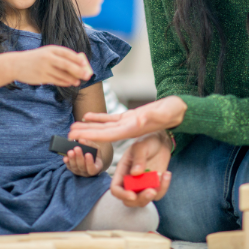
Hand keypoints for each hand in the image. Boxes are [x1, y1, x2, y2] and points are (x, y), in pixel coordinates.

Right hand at [11, 46, 92, 86]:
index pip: (67, 53)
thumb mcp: (46, 53)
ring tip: (78, 82)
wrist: (16, 64)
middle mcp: (48, 57)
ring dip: (72, 78)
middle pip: (66, 64)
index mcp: (50, 49)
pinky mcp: (41, 77)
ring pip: (62, 74)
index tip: (85, 64)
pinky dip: (64, 82)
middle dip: (78, 70)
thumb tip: (77, 64)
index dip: (77, 59)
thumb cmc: (35, 59)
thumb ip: (59, 57)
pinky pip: (56, 80)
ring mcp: (44, 68)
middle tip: (87, 75)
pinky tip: (69, 83)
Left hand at [63, 139, 103, 176]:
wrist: (90, 157)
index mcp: (96, 168)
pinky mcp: (71, 169)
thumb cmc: (94, 153)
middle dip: (79, 157)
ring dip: (72, 159)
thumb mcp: (96, 149)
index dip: (90, 162)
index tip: (88, 154)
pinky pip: (68, 166)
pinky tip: (65, 157)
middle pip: (82, 166)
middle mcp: (87, 172)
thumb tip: (81, 140)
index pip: (92, 169)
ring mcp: (78, 171)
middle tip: (77, 148)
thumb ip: (90, 144)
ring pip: (74, 167)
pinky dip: (66, 161)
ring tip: (70, 151)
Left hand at [69, 96, 186, 141]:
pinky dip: (99, 118)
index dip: (92, 136)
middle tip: (68, 135)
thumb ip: (151, 117)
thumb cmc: (174, 112)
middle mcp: (128, 129)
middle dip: (85, 134)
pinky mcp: (129, 117)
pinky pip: (111, 119)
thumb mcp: (164, 113)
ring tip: (73, 127)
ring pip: (104, 127)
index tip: (78, 137)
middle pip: (102, 133)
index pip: (108, 135)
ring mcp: (128, 124)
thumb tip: (138, 120)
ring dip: (89, 127)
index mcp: (133, 130)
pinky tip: (88, 116)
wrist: (180, 111)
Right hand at [110, 133, 171, 206]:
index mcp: (122, 171)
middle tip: (152, 191)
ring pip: (144, 200)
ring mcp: (142, 185)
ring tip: (163, 176)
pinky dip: (164, 187)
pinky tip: (167, 174)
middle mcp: (130, 181)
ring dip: (154, 194)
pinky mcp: (154, 186)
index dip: (122, 194)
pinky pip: (158, 194)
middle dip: (140, 199)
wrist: (160, 141)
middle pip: (129, 200)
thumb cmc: (147, 141)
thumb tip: (135, 174)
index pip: (116, 189)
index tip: (132, 195)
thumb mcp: (141, 146)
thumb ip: (138, 159)